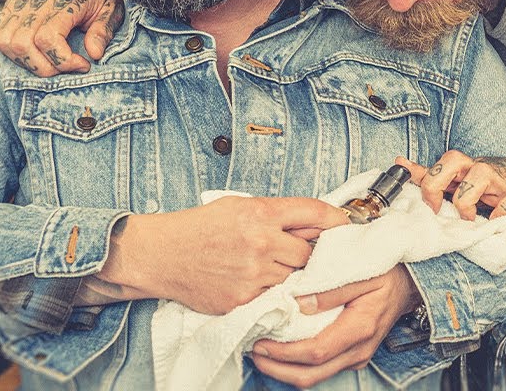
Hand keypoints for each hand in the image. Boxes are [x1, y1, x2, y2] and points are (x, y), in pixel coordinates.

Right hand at [0, 0, 121, 76]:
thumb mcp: (112, 10)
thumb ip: (103, 31)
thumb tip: (94, 54)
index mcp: (64, 1)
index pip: (48, 38)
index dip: (63, 60)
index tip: (84, 65)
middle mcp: (37, 1)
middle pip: (22, 44)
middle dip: (44, 67)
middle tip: (67, 68)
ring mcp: (21, 3)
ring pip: (5, 42)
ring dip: (27, 62)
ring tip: (51, 63)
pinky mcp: (12, 7)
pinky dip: (11, 51)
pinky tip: (35, 54)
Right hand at [99, 196, 349, 315]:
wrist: (162, 254)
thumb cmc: (200, 227)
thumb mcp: (239, 206)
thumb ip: (276, 214)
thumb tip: (314, 222)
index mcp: (261, 212)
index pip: (315, 212)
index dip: (336, 219)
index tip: (344, 225)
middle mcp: (261, 242)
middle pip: (309, 252)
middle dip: (308, 254)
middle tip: (300, 254)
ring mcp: (253, 273)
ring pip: (293, 278)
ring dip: (289, 275)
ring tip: (270, 268)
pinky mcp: (244, 299)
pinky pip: (273, 298)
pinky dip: (270, 292)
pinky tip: (255, 283)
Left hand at [249, 265, 418, 387]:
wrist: (410, 281)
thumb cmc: (386, 271)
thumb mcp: (361, 270)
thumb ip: (331, 288)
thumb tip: (298, 303)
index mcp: (360, 328)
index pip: (315, 352)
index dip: (284, 353)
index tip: (260, 341)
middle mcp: (358, 349)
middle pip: (310, 375)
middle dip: (276, 368)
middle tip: (253, 350)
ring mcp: (356, 355)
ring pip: (314, 377)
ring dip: (284, 369)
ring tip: (261, 350)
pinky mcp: (352, 355)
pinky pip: (321, 369)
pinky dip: (297, 364)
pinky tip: (282, 348)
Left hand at [398, 150, 505, 227]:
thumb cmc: (502, 190)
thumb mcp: (467, 186)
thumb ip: (435, 178)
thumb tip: (402, 165)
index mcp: (468, 172)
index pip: (440, 162)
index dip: (421, 173)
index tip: (408, 184)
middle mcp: (483, 171)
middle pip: (453, 159)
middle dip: (438, 183)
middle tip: (438, 209)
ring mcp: (505, 180)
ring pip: (480, 172)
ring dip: (468, 199)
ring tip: (470, 220)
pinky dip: (505, 211)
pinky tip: (500, 221)